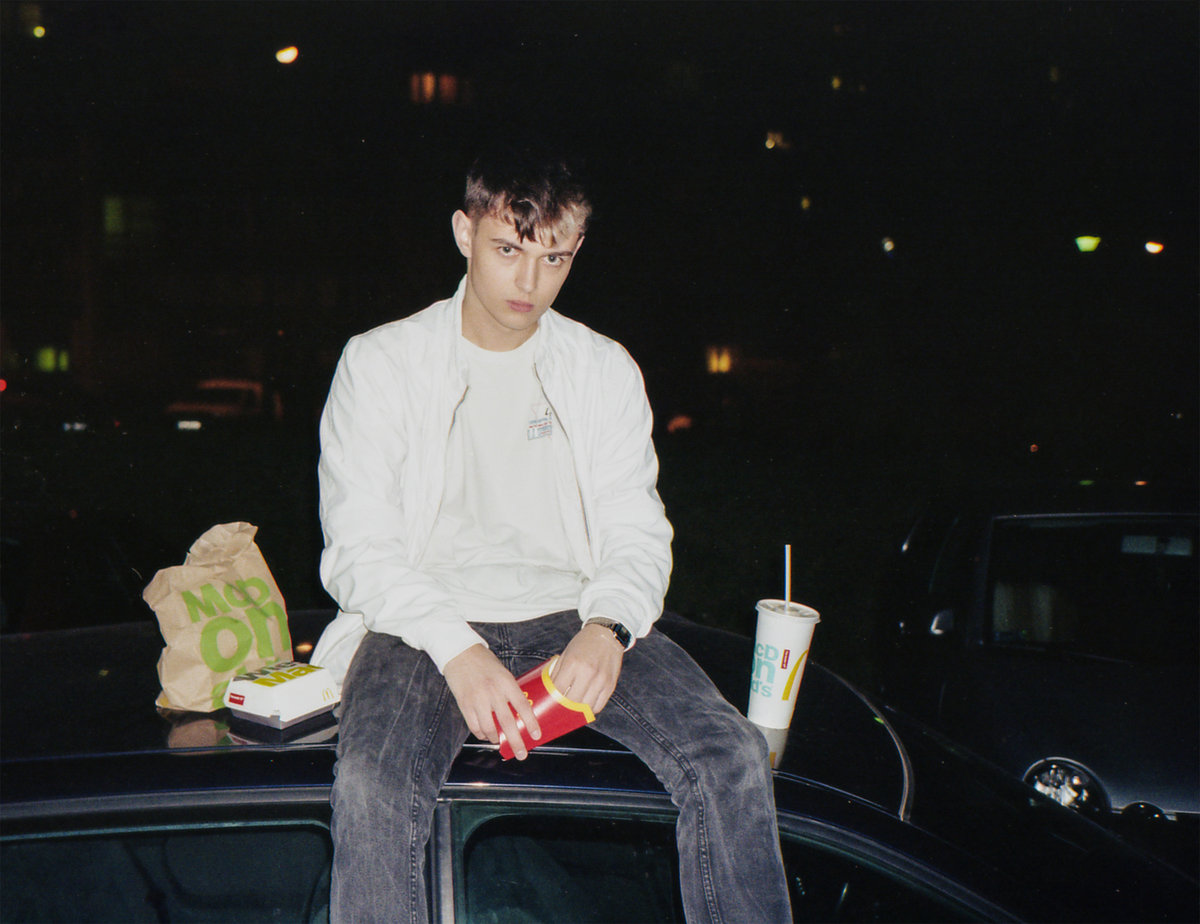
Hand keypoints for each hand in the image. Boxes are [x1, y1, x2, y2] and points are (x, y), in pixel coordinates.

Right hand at [443, 645, 540, 759]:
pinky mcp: (464, 704)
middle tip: (522, 753)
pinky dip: (481, 734)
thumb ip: (509, 690)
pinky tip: (485, 734)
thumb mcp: (503, 672)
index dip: (531, 723)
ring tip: (499, 741)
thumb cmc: (484, 662)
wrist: (460, 653)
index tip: (536, 735)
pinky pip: (474, 726)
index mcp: (506, 682)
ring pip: (489, 728)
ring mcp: (478, 699)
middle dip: (516, 741)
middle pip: (507, 722)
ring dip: (495, 738)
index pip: (522, 706)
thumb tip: (518, 712)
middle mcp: (493, 692)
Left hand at [550, 623, 624, 714]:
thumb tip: (547, 692)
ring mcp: (601, 680)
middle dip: (564, 706)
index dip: (552, 698)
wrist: (607, 635)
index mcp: (573, 663)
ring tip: (572, 707)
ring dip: (577, 710)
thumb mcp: (566, 654)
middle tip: (559, 707)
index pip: (559, 690)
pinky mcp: (610, 685)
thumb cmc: (583, 644)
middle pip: (572, 702)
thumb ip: (556, 673)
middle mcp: (588, 672)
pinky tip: (585, 704)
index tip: (549, 701)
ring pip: (585, 707)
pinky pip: (598, 706)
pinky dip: (590, 709)